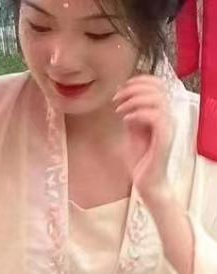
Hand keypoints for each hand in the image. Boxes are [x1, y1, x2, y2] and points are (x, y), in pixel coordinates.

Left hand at [115, 75, 171, 204]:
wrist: (146, 183)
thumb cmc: (140, 159)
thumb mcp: (132, 131)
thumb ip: (131, 114)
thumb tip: (122, 96)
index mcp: (161, 112)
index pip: (157, 85)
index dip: (139, 81)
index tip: (120, 89)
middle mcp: (167, 117)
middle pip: (157, 88)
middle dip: (133, 89)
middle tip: (115, 99)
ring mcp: (167, 127)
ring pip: (157, 100)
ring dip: (134, 100)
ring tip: (119, 110)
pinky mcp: (164, 139)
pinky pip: (156, 117)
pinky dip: (139, 114)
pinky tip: (126, 120)